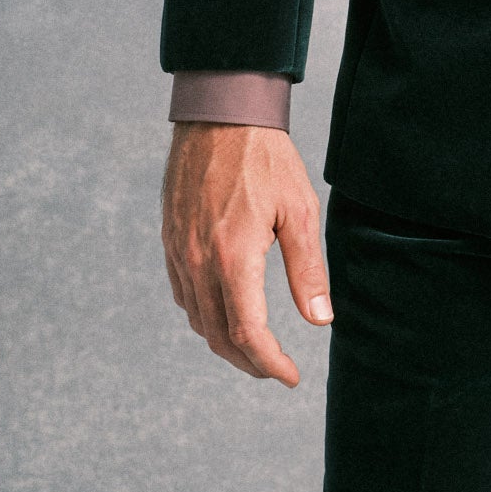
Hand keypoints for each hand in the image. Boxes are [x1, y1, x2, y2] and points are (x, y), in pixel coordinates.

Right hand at [161, 123, 331, 385]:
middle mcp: (198, 261)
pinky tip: (226, 315)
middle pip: (219, 336)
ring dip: (226, 344)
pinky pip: (184, 296)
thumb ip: (308, 270)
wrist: (219, 115)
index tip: (291, 377)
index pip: (248, 333)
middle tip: (277, 370)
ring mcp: (178, 252)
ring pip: (198, 320)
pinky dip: (205, 317)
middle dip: (249, 362)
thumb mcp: (301, 211)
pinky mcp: (170, 241)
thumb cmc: (266, 159)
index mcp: (233, 258)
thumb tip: (320, 321)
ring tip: (256, 350)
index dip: (270, 363)